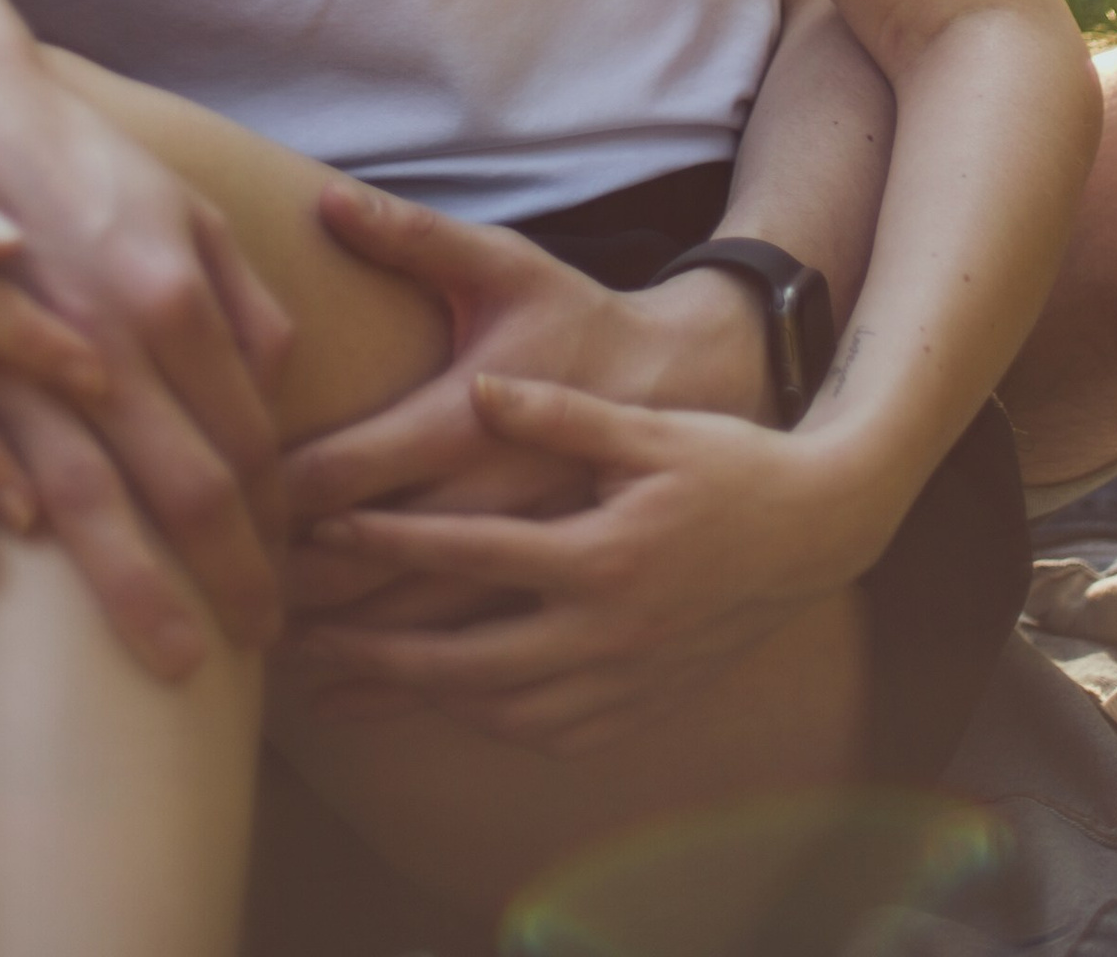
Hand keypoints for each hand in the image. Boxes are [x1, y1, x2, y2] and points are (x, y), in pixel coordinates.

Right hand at [0, 46, 295, 673]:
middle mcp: (104, 338)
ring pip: (83, 507)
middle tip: (259, 651)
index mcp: (172, 294)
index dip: (277, 518)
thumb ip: (241, 301)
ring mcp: (17, 361)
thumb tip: (278, 392)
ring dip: (127, 597)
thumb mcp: (183, 208)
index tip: (294, 576)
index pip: (246, 436)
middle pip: (182, 488)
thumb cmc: (78, 159)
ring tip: (169, 666)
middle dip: (227, 581)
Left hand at [289, 373, 898, 752]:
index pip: (473, 552)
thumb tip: (479, 388)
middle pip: (466, 656)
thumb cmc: (725, 460)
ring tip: (347, 670)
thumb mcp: (645, 426)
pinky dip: (483, 716)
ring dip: (418, 692)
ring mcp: (624, 679)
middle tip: (300, 631)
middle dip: (376, 647)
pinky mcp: (638, 704)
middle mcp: (609, 632)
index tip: (324, 527)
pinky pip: (544, 728)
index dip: (393, 538)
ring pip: (498, 706)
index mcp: (605, 556)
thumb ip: (558, 414)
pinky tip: (443, 696)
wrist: (815, 528)